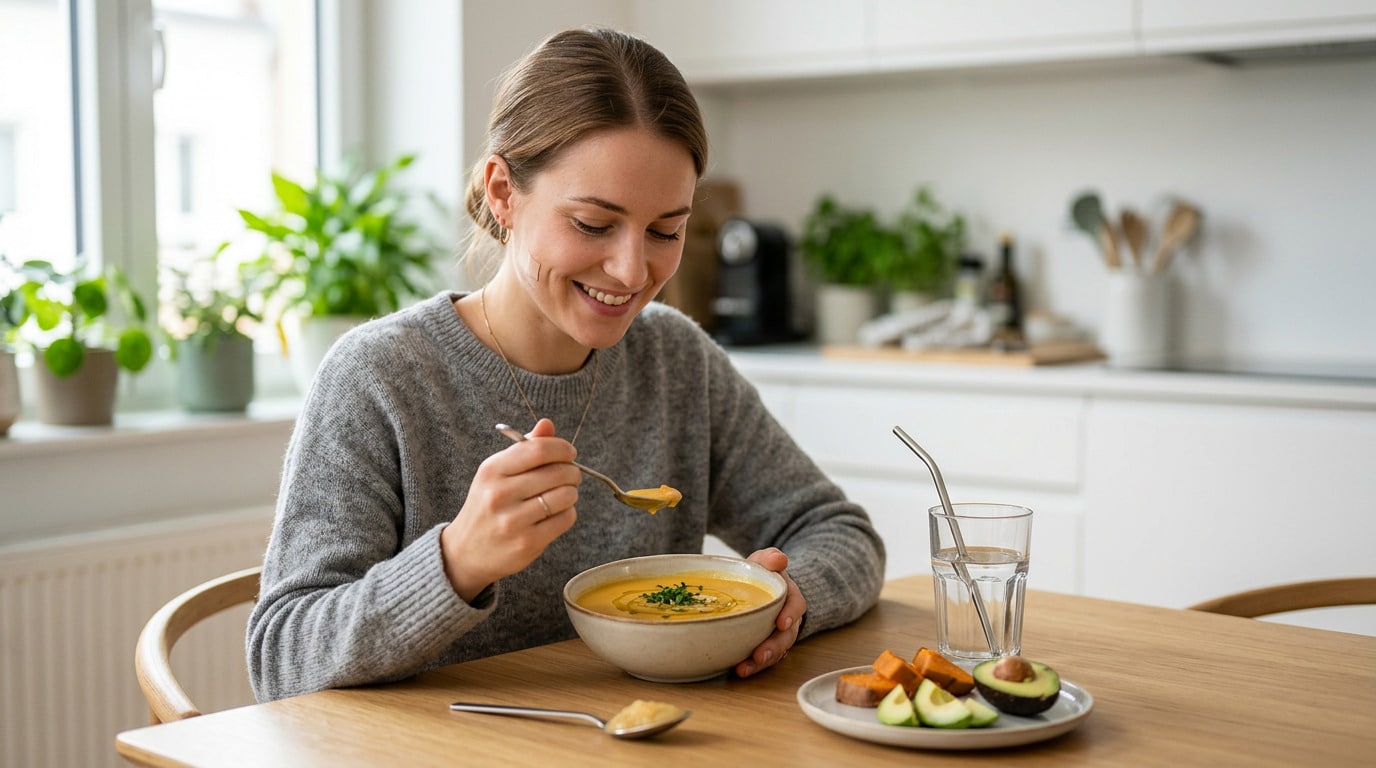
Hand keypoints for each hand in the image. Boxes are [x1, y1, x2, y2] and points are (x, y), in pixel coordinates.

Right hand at [439, 418, 581, 601]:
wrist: (465, 552)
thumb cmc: (486, 506)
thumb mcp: (496, 474)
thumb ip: (524, 448)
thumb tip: (547, 424)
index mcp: (492, 470)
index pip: (539, 449)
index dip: (562, 448)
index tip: (569, 453)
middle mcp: (500, 494)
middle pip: (558, 472)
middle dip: (572, 471)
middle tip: (570, 475)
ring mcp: (513, 521)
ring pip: (566, 496)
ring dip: (571, 493)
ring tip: (563, 495)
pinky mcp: (527, 543)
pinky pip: (565, 519)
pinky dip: (568, 513)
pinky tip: (557, 513)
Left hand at [735, 547, 805, 677]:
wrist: (759, 587)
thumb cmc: (762, 575)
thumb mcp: (765, 561)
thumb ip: (770, 558)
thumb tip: (779, 559)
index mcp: (790, 598)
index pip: (796, 605)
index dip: (791, 614)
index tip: (781, 623)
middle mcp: (788, 620)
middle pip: (787, 636)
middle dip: (774, 647)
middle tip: (760, 655)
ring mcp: (777, 635)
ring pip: (776, 651)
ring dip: (761, 662)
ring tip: (744, 669)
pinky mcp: (765, 646)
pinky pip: (763, 659)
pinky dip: (752, 666)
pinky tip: (737, 669)